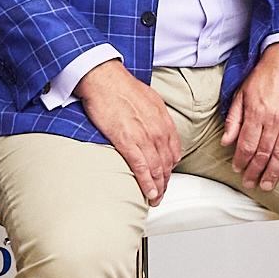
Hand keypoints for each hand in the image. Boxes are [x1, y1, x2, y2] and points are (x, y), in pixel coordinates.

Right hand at [77, 60, 178, 204]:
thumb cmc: (121, 86)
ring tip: (156, 199)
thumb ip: (155, 117)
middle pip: (167, 164)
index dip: (171, 168)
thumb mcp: (149, 100)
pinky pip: (141, 168)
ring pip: (157, 169)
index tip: (166, 176)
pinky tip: (149, 193)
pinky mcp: (127, 142)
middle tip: (161, 193)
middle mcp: (158, 130)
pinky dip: (147, 183)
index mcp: (164, 120)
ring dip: (158, 187)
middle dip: (166, 182)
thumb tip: (154, 128)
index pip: (174, 151)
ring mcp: (144, 137)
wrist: (104, 78)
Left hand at [226, 42, 278, 191]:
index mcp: (257, 112)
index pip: (247, 145)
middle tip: (251, 184)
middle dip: (255, 172)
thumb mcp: (242, 92)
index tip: (238, 170)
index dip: (241, 161)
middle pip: (263, 153)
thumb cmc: (266, 73)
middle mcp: (274, 119)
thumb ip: (234, 118)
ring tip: (268, 184)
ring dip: (273, 171)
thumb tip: (226, 141)